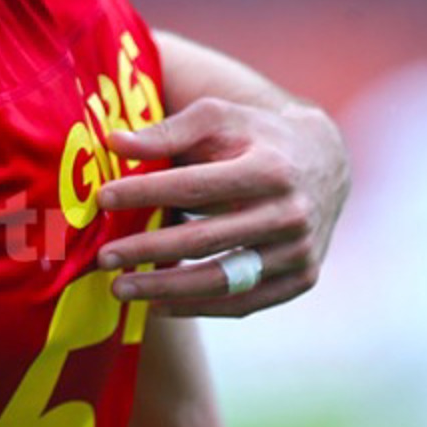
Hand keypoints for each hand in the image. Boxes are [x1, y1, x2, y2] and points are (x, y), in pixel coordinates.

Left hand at [95, 97, 348, 316]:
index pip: (195, 186)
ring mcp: (300, 252)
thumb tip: (113, 143)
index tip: (102, 199)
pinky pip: (244, 303)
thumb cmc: (255, 136)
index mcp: (270, 170)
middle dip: (147, 250)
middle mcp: (291, 214)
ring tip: (119, 289)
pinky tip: (157, 305)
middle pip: (206, 240)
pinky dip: (198, 308)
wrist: (324, 163)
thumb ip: (167, 132)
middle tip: (102, 258)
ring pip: (223, 280)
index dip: (146, 192)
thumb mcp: (217, 118)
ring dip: (166, 289)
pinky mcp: (302, 278)